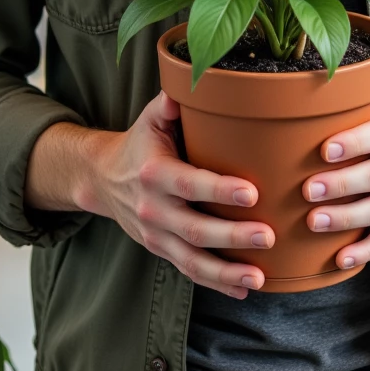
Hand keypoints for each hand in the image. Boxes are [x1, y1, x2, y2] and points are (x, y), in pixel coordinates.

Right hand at [77, 91, 274, 298]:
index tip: (252, 192)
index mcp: (155, 173)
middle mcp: (152, 208)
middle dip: (232, 236)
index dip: (220, 191)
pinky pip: (188, 271)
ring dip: (226, 272)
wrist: (102, 179)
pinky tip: (244, 289)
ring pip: (191, 259)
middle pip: (194, 229)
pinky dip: (216, 283)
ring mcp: (155, 234)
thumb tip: (201, 81)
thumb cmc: (140, 143)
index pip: (190, 184)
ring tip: (259, 277)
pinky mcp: (160, 250)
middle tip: (267, 236)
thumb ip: (173, 103)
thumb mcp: (151, 118)